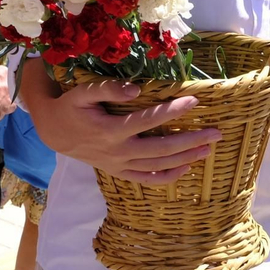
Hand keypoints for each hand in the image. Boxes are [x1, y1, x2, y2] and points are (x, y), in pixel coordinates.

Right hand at [27, 78, 220, 184]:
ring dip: (185, 158)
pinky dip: (167, 177)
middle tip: (215, 133)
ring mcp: (119, 164)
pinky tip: (186, 168)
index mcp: (109, 130)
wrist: (54, 132)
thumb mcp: (82, 93)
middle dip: (190, 140)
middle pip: (161, 148)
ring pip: (158, 165)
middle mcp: (117, 151)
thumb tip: (136, 91)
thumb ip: (108, 90)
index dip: (172, 110)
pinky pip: (146, 179)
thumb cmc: (71, 106)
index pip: (148, 120)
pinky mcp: (119, 171)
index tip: (195, 100)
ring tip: (208, 149)